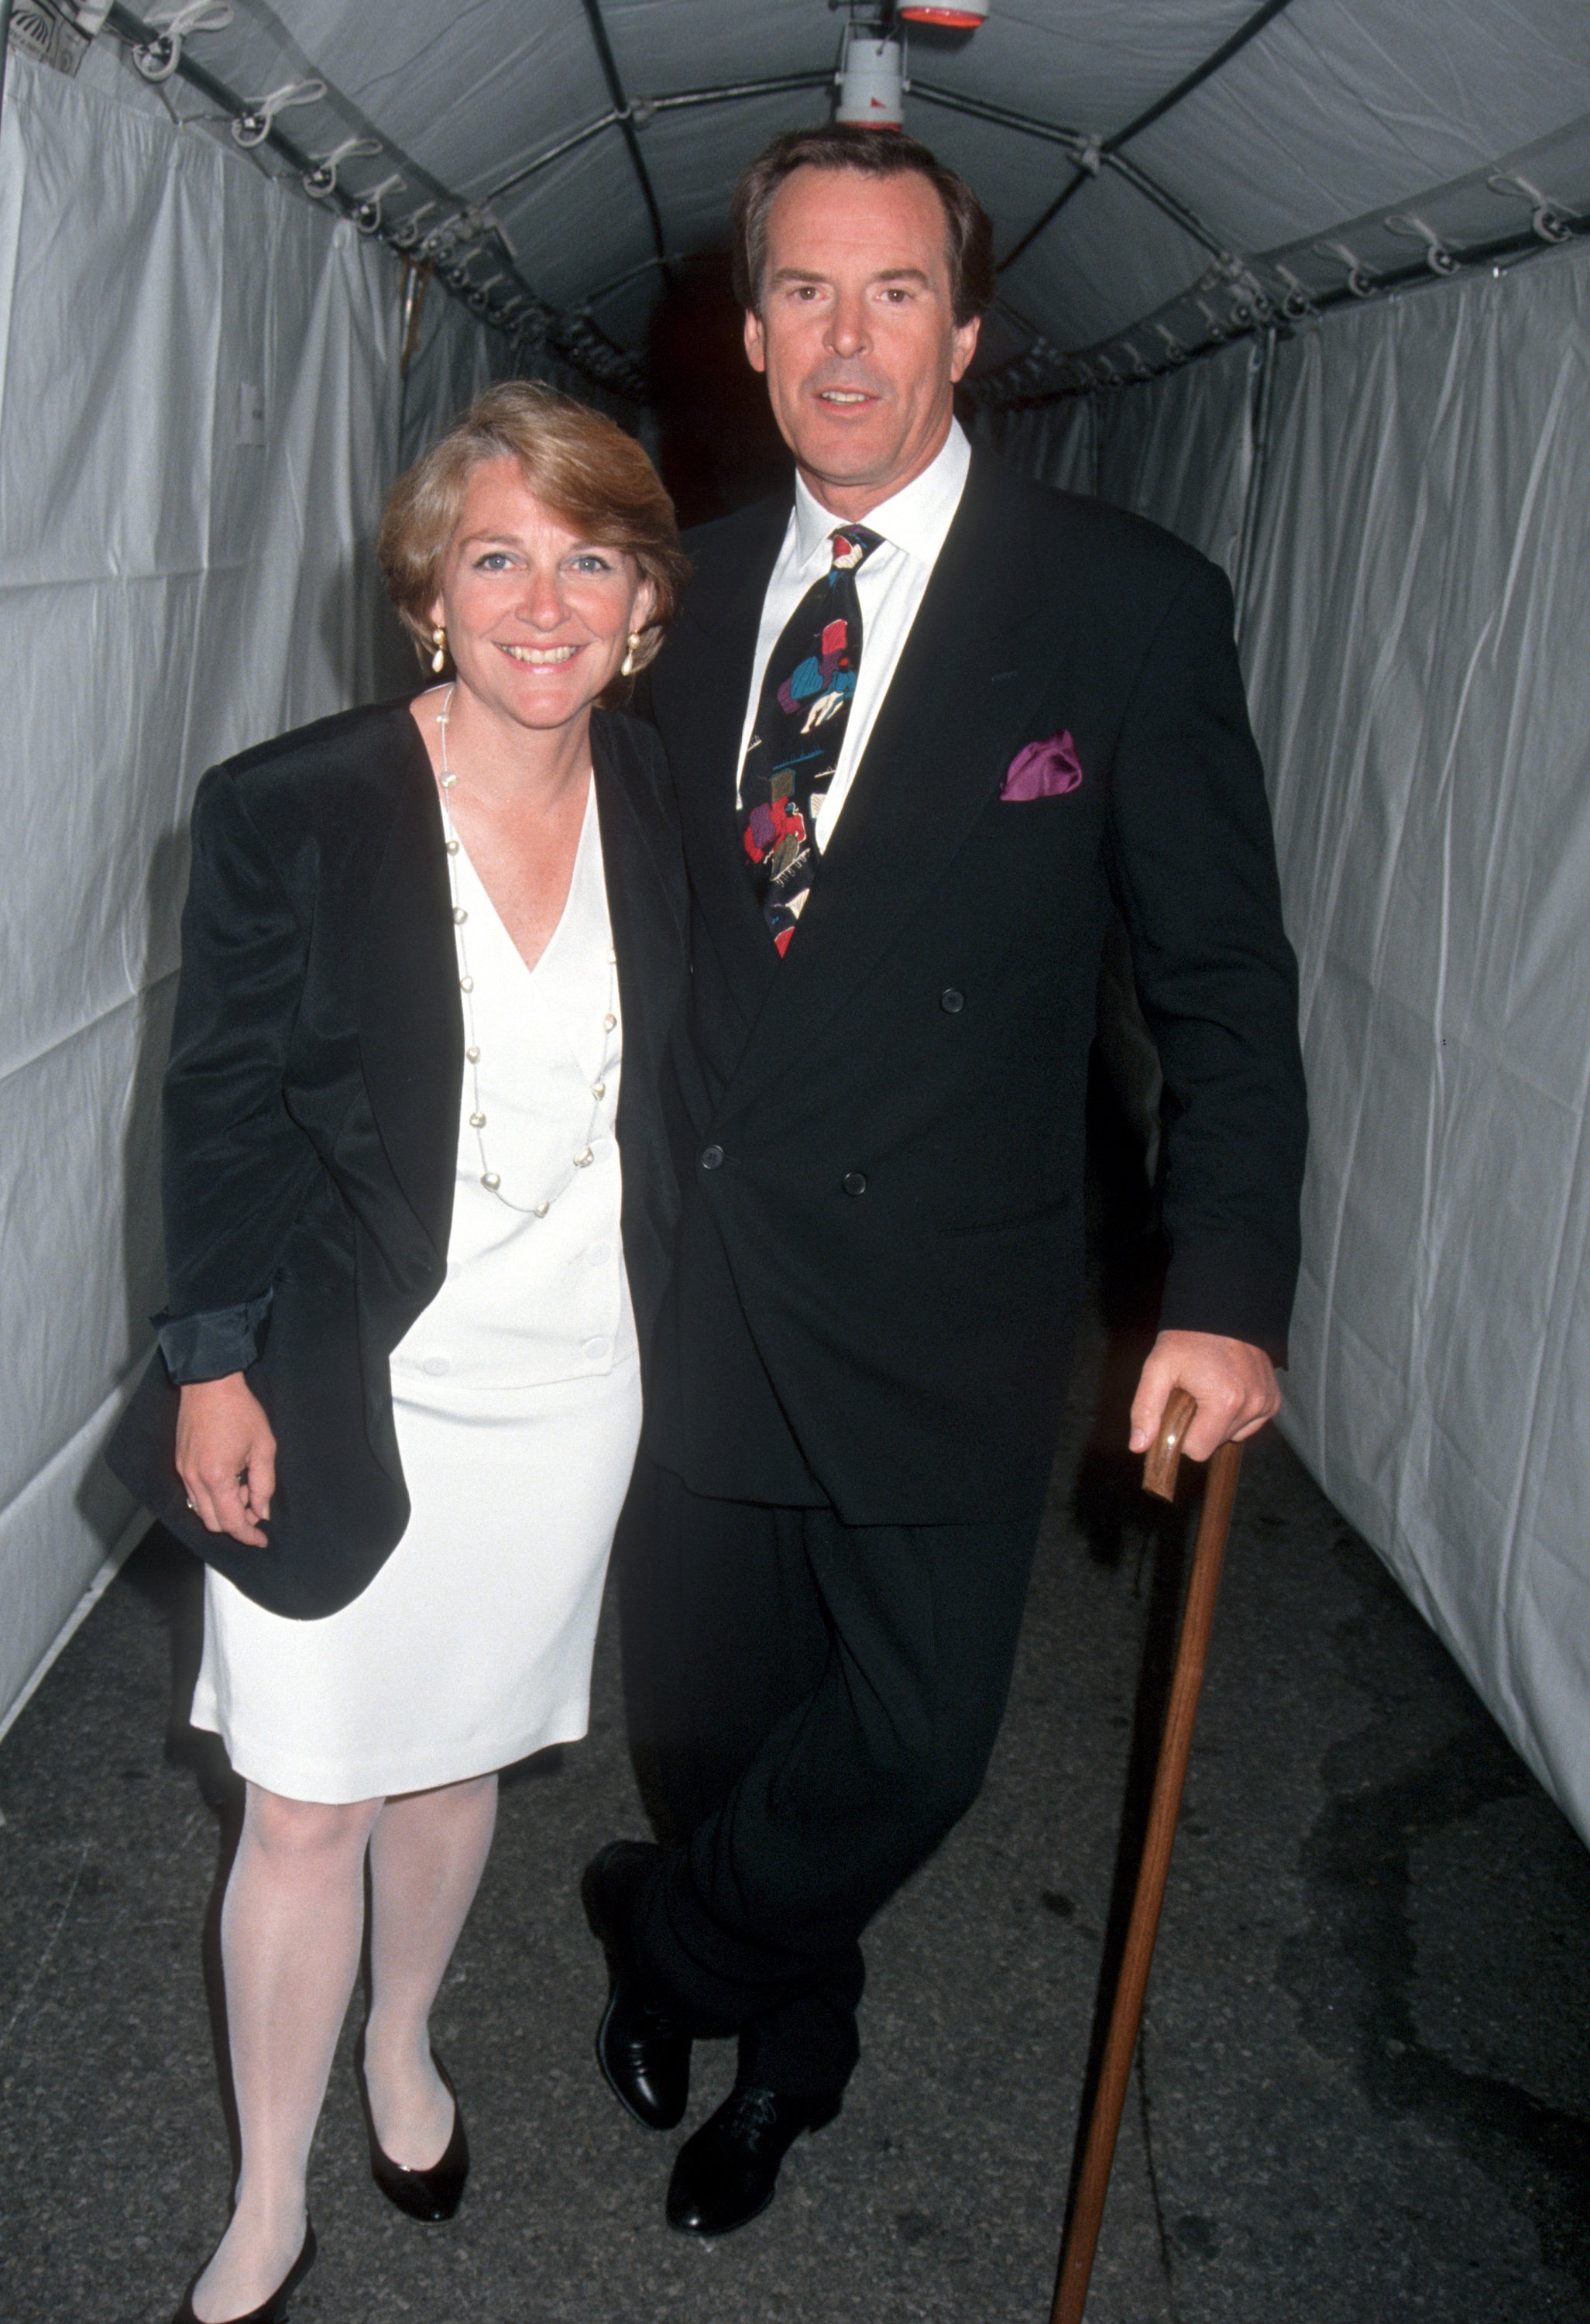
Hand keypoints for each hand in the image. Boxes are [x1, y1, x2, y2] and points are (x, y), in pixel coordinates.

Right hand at [175, 1374, 275, 1545]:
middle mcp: (194, 1480)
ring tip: (245, 1489)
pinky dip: (212, 1498)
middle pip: (213, 1522)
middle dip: (237, 1524)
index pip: (231, 1522)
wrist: (209, 1383)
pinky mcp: (179, 1463)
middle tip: (257, 1508)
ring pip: (201, 1510)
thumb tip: (261, 1512)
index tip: (261, 1540)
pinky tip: (231, 1480)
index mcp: (216, 1478)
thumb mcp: (263, 1447)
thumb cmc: (240, 1411)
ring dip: (224, 1510)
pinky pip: (193, 1495)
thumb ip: (264, 1485)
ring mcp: (183, 1472)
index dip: (248, 1535)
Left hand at [1128, 1329, 1278, 1464]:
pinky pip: (1251, 1425)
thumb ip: (1146, 1409)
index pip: (1198, 1450)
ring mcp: (1266, 1403)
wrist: (1222, 1310)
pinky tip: (1227, 1390)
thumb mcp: (1158, 1368)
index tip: (1179, 1410)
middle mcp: (1252, 1406)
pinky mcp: (1274, 1400)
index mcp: (1224, 1403)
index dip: (1182, 1434)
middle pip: (1216, 1443)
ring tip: (1211, 1389)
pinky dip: (1238, 1414)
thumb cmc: (1187, 1339)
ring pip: (1234, 1435)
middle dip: (1201, 1426)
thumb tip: (1138, 1447)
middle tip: (1193, 1394)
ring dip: (1219, 1421)